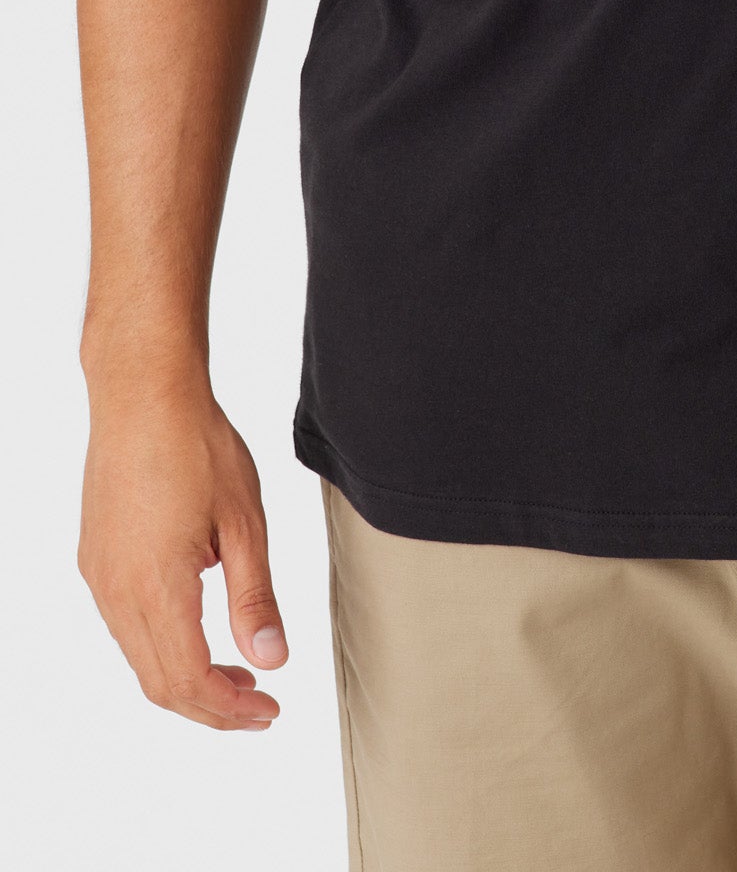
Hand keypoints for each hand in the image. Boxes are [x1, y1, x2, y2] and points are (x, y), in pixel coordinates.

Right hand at [78, 377, 287, 728]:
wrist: (142, 394)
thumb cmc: (196, 445)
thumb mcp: (244, 522)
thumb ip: (255, 597)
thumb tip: (272, 659)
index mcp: (157, 586)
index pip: (189, 679)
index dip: (230, 708)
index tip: (268, 710)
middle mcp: (117, 591)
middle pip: (160, 682)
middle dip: (211, 705)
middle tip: (258, 705)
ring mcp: (100, 576)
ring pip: (139, 657)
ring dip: (186, 676)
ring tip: (237, 671)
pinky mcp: (95, 558)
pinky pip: (124, 625)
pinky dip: (162, 645)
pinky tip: (197, 627)